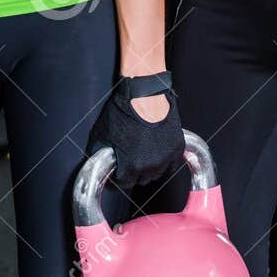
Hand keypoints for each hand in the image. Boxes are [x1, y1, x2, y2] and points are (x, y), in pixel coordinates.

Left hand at [87, 75, 184, 190]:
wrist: (144, 93)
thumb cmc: (122, 110)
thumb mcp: (101, 134)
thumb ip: (99, 155)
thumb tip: (98, 165)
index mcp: (131, 166)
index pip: (123, 184)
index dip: (117, 178)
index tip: (116, 172)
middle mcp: (150, 166)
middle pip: (140, 180)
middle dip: (132, 173)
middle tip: (128, 160)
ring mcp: (166, 158)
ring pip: (156, 174)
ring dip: (148, 169)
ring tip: (142, 155)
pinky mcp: (177, 148)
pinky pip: (170, 166)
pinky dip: (164, 163)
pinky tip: (156, 155)